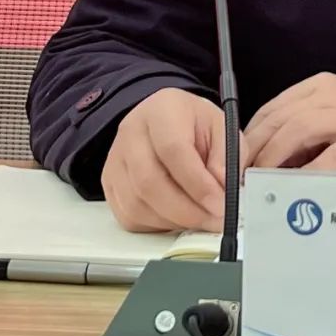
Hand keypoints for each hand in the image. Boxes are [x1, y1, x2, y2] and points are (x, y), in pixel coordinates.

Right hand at [102, 87, 245, 232]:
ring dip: (174, 221)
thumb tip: (221, 191)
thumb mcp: (223, 129)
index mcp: (162, 109)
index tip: (220, 204)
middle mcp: (131, 131)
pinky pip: (129, 216)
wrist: (169, 121)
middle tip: (214, 220)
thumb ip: (226, 157)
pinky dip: (157, 226)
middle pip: (150, 182)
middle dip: (187, 210)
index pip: (173, 149)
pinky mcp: (109, 183)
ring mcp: (116, 158)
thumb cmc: (195, 125)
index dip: (198, 183)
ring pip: (137, 205)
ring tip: (201, 220)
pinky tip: (179, 218)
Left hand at [243, 73, 335, 173]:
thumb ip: (305, 128)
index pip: (274, 107)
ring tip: (261, 181)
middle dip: (256, 148)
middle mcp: (330, 96)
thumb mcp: (335, 113)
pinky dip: (307, 172)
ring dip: (274, 158)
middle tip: (241, 174)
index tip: (237, 156)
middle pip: (280, 118)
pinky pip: (328, 157)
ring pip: (297, 132)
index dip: (251, 133)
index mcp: (320, 87)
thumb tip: (269, 157)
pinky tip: (295, 186)